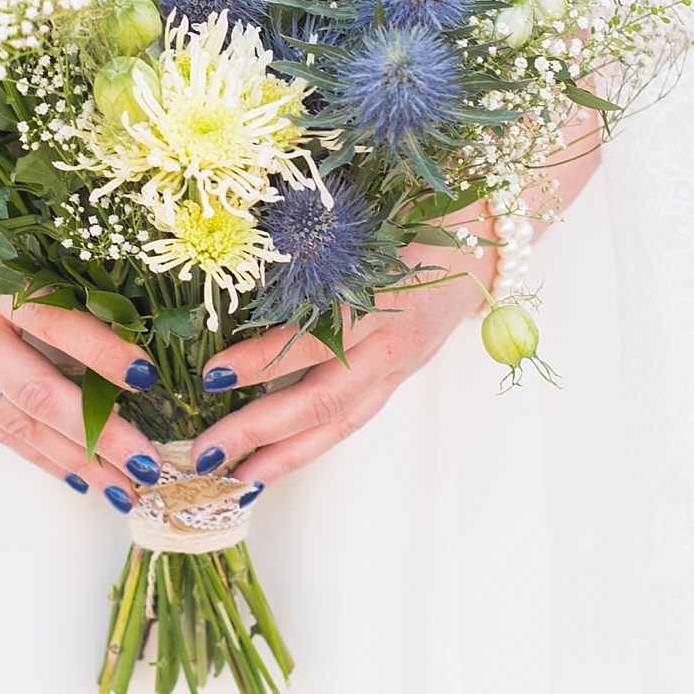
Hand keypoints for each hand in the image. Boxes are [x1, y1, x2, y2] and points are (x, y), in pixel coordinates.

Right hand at [0, 290, 167, 512]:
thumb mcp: (7, 236)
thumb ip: (56, 272)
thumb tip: (132, 314)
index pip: (52, 319)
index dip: (100, 350)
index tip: (146, 376)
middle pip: (37, 392)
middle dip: (98, 436)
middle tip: (147, 465)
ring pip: (16, 422)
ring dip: (74, 460)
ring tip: (122, 487)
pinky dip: (38, 455)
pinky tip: (76, 476)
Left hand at [188, 243, 493, 491]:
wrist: (488, 237)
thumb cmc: (424, 214)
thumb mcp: (371, 215)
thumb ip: (317, 239)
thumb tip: (240, 258)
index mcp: (387, 294)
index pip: (320, 337)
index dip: (267, 360)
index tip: (214, 375)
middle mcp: (394, 341)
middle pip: (325, 399)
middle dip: (261, 430)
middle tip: (206, 453)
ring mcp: (399, 366)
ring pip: (340, 422)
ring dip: (284, 456)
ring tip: (235, 480)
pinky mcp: (398, 378)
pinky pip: (352, 419)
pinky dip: (310, 445)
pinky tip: (272, 463)